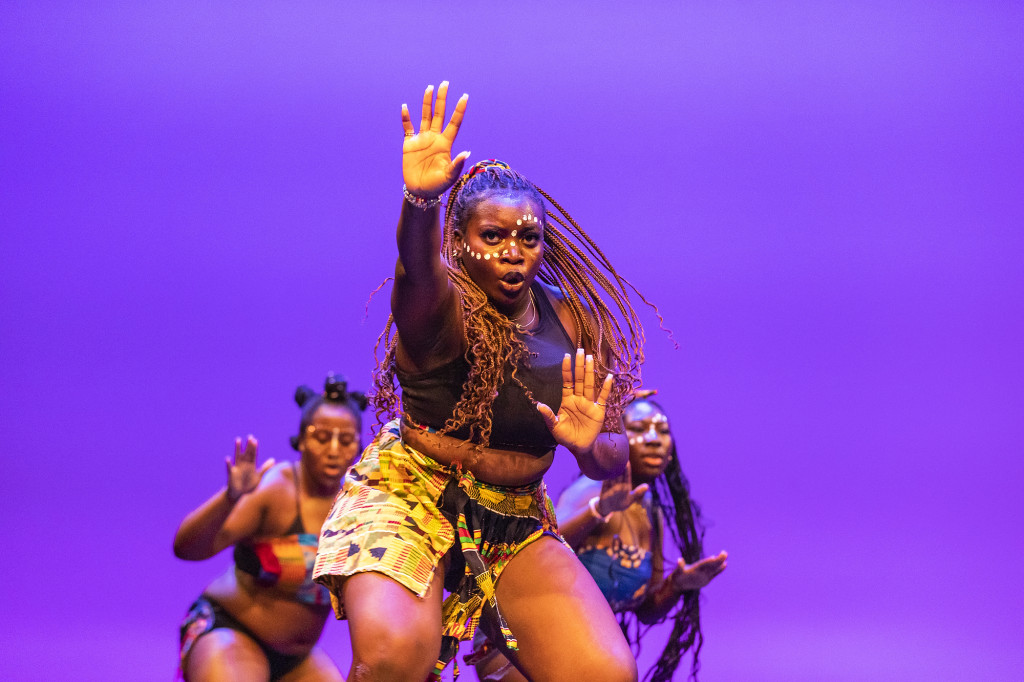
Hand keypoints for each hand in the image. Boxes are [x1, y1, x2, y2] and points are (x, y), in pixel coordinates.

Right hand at [224, 435, 274, 502]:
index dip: (254, 448)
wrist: (239, 494)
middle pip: (247, 453)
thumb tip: (273, 459)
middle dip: (248, 445)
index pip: (253, 454)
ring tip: (238, 440)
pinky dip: (228, 463)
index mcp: (251, 465)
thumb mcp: (259, 477)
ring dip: (238, 448)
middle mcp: (244, 464)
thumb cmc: (249, 485)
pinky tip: (227, 458)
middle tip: (250, 436)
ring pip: (237, 456)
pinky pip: (229, 468)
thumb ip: (265, 468)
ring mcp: (237, 468)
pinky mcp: (231, 474)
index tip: (255, 440)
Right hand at [401, 81, 469, 198]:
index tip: (465, 96)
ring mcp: (422, 140)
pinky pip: (407, 128)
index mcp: (446, 144)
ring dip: (426, 103)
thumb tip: (466, 153)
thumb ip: (457, 164)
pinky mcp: (409, 144)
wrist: (420, 192)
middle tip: (445, 83)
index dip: (459, 110)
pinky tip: (405, 107)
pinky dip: (405, 118)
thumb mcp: (449, 176)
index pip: (454, 123)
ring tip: (429, 88)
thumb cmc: (437, 186)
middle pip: (440, 114)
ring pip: (425, 116)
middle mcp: (435, 138)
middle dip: (442, 99)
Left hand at [537, 349, 613, 456]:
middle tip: (580, 350)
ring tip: (591, 358)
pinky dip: (606, 388)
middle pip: (579, 379)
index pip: (567, 381)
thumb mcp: (554, 426)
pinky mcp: (599, 411)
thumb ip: (548, 416)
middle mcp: (579, 398)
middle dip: (579, 365)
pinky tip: (608, 377)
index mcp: (567, 400)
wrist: (579, 447)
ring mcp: (589, 403)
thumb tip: (539, 405)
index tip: (566, 356)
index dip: (567, 369)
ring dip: (590, 372)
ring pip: (590, 384)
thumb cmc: (565, 436)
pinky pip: (603, 397)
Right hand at [596, 461, 648, 515]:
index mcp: (626, 485)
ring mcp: (611, 485)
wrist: (608, 509)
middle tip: (618, 456)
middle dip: (619, 465)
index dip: (627, 468)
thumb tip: (647, 486)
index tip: (627, 461)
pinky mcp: (604, 488)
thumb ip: (638, 493)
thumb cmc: (621, 503)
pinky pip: (605, 481)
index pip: (627, 475)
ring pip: (612, 476)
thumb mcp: (630, 499)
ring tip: (611, 460)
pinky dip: (605, 476)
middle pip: (619, 473)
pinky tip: (605, 470)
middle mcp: (618, 483)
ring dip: (612, 469)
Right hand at [670, 551, 727, 591]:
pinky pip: (715, 574)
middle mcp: (701, 576)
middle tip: (725, 553)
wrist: (678, 587)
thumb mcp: (676, 572)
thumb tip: (679, 560)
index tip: (716, 556)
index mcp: (695, 572)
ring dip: (720, 564)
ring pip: (714, 570)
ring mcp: (705, 579)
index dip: (711, 561)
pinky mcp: (706, 581)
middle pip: (712, 567)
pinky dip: (720, 569)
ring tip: (726, 556)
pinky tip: (725, 564)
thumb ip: (679, 567)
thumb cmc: (677, 577)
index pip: (705, 565)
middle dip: (719, 560)